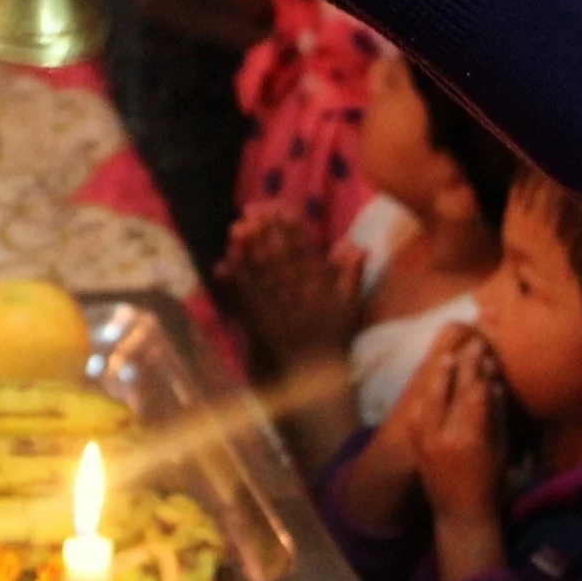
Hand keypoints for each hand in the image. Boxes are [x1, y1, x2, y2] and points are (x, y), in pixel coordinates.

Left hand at [218, 206, 363, 363]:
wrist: (316, 373)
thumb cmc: (334, 336)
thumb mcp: (350, 304)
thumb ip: (352, 273)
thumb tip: (356, 243)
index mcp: (320, 289)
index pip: (307, 252)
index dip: (294, 228)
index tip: (284, 206)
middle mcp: (298, 295)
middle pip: (281, 258)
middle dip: (266, 232)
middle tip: (253, 208)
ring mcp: (277, 309)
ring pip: (261, 275)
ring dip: (248, 250)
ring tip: (237, 226)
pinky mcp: (259, 322)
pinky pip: (247, 298)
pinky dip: (236, 280)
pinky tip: (225, 261)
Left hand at [406, 326, 505, 523]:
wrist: (460, 514)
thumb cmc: (490, 484)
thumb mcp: (500, 449)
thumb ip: (495, 415)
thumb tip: (493, 383)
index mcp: (470, 435)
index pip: (475, 393)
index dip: (482, 371)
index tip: (488, 353)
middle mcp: (445, 433)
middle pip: (455, 390)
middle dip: (465, 365)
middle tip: (473, 345)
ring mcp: (427, 439)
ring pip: (432, 398)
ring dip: (441, 375)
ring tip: (448, 357)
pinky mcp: (417, 445)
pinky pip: (419, 414)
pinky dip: (427, 397)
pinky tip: (431, 383)